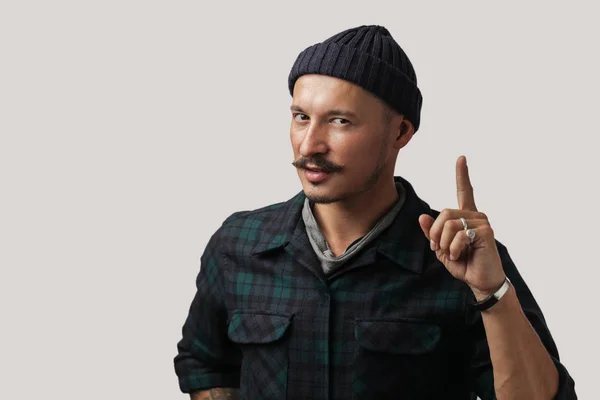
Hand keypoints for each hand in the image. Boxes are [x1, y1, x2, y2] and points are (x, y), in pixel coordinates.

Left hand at [418, 156, 505, 300]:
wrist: (480, 281)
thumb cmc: (463, 263)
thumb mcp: (441, 248)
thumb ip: (432, 233)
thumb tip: (422, 217)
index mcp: (465, 216)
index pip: (465, 191)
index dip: (462, 174)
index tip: (461, 157)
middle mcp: (476, 215)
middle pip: (444, 212)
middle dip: (436, 233)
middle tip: (439, 249)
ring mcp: (482, 222)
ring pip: (449, 224)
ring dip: (444, 244)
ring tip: (453, 254)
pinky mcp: (485, 231)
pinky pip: (459, 235)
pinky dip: (453, 249)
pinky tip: (460, 255)